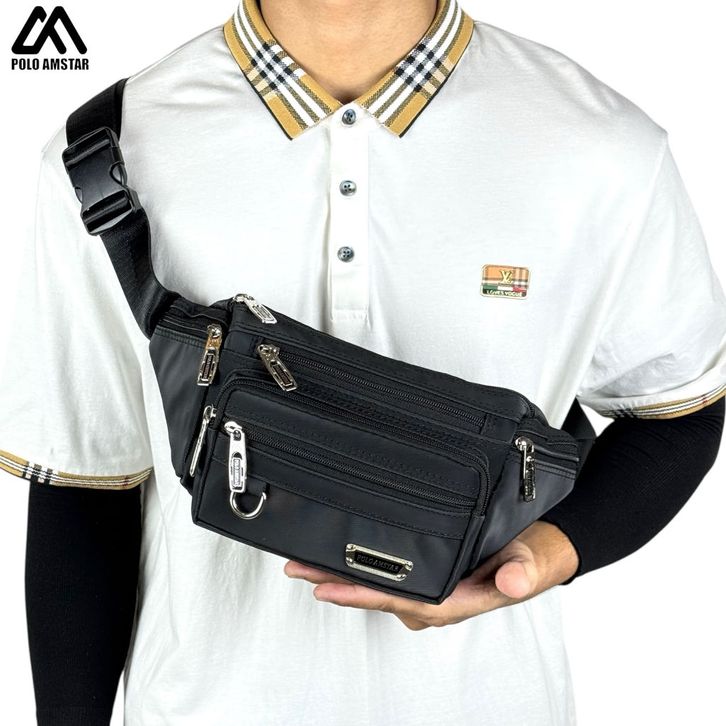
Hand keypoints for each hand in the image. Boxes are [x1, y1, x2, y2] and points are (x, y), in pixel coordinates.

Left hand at [283, 520, 578, 629]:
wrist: (541, 549)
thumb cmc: (535, 556)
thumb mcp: (535, 561)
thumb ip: (525, 571)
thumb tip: (510, 582)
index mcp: (458, 601)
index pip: (403, 601)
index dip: (363, 595)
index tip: (327, 587)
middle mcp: (438, 600)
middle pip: (380, 595)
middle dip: (338, 584)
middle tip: (298, 568)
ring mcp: (431, 588)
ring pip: (381, 586)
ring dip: (345, 574)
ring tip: (307, 560)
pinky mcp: (429, 573)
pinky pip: (391, 574)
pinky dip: (364, 565)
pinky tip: (342, 553)